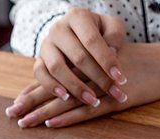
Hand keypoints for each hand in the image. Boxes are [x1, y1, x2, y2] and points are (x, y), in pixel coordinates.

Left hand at [7, 42, 159, 128]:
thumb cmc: (136, 65)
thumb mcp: (108, 63)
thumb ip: (88, 71)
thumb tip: (66, 85)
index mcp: (85, 63)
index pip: (54, 76)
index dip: (34, 89)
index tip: (16, 101)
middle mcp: (89, 73)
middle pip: (54, 88)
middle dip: (31, 101)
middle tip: (11, 113)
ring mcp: (100, 87)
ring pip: (66, 100)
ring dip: (43, 112)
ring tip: (25, 122)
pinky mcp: (113, 100)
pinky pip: (87, 110)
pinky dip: (68, 117)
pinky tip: (52, 123)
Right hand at [9, 8, 127, 110]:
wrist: (74, 32)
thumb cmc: (98, 31)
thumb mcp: (110, 26)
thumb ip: (114, 37)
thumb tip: (112, 55)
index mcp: (78, 17)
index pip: (92, 41)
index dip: (106, 61)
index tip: (120, 78)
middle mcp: (58, 29)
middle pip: (77, 57)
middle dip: (97, 78)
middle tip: (112, 92)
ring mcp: (46, 45)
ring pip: (57, 68)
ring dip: (76, 87)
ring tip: (92, 100)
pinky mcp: (39, 60)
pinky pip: (40, 74)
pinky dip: (51, 87)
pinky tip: (66, 98)